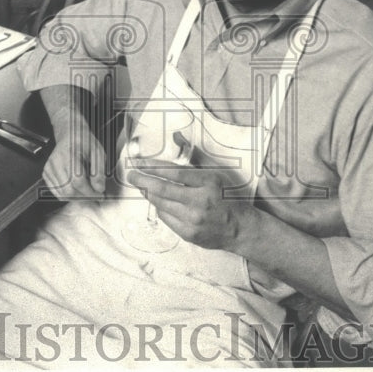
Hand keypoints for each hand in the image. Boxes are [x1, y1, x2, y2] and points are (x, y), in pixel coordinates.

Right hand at [41, 113, 105, 199]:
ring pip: (62, 194)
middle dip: (84, 197)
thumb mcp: (97, 152)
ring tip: (86, 191)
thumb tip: (99, 188)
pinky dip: (68, 194)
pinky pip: (56, 191)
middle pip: (69, 190)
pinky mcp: (46, 173)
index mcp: (70, 154)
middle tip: (94, 196)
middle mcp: (56, 162)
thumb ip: (99, 171)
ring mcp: (49, 168)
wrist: (70, 134)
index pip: (78, 181)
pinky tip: (76, 188)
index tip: (99, 195)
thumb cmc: (84, 142)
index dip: (90, 192)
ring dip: (76, 197)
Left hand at [126, 159, 252, 249]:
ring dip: (148, 194)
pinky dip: (160, 208)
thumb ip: (196, 156)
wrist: (241, 228)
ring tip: (143, 186)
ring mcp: (193, 220)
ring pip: (160, 204)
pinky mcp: (188, 234)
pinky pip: (166, 218)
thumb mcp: (218, 173)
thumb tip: (176, 138)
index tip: (140, 162)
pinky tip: (161, 202)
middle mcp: (200, 202)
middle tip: (131, 174)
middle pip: (162, 189)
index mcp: (208, 183)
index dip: (153, 166)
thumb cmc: (230, 198)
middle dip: (142, 180)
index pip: (174, 172)